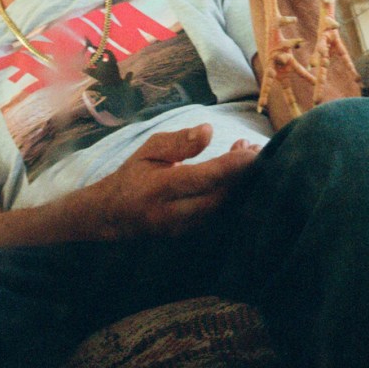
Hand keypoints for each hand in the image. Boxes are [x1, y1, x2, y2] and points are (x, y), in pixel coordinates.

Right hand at [83, 124, 257, 238]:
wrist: (113, 217)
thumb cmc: (133, 177)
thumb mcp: (148, 151)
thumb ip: (178, 142)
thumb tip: (208, 131)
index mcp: (159, 189)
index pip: (202, 179)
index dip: (231, 166)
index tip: (252, 151)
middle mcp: (173, 214)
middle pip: (220, 198)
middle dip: (244, 175)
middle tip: (255, 149)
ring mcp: (184, 229)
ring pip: (224, 211)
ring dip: (242, 185)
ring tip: (248, 157)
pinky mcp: (192, 237)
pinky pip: (221, 217)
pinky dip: (234, 196)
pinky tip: (238, 176)